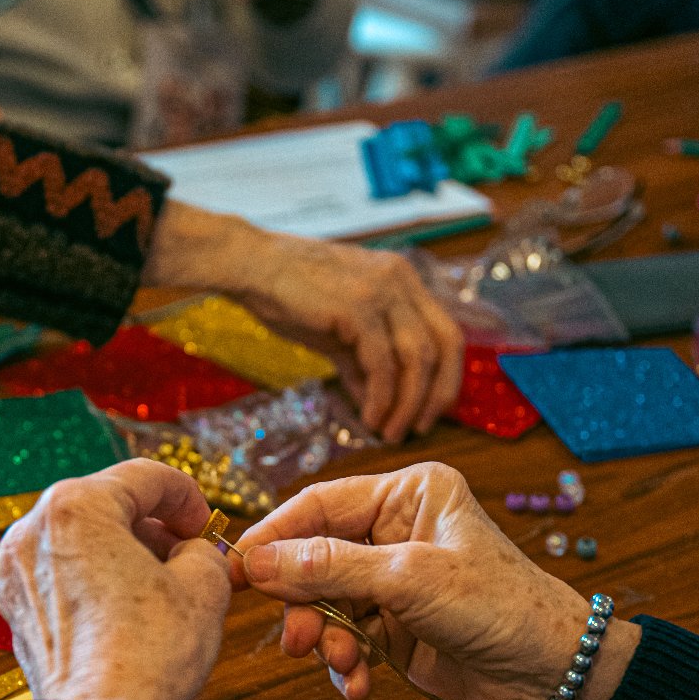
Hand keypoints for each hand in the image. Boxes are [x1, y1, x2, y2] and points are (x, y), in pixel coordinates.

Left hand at [0, 460, 230, 699]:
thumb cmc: (148, 658)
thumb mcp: (205, 586)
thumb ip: (202, 549)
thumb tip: (190, 552)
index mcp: (76, 507)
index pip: (143, 478)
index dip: (186, 496)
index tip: (204, 523)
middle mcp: (33, 531)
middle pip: (104, 504)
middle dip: (150, 523)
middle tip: (186, 550)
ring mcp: (16, 573)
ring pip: (79, 541)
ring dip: (122, 552)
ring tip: (161, 583)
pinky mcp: (16, 612)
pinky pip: (61, 578)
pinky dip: (94, 582)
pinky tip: (128, 610)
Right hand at [141, 202, 462, 441]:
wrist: (251, 266)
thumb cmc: (289, 295)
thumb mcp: (337, 331)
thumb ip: (362, 363)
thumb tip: (375, 404)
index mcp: (403, 279)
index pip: (447, 331)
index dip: (447, 377)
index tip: (430, 412)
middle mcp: (402, 280)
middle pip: (446, 344)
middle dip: (437, 395)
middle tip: (419, 429)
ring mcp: (383, 291)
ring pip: (418, 358)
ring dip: (407, 404)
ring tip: (389, 432)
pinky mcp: (358, 307)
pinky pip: (382, 364)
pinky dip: (380, 398)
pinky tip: (369, 418)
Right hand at [230, 464, 638, 699]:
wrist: (550, 676)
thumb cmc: (499, 607)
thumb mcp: (409, 580)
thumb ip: (329, 568)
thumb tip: (256, 563)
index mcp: (407, 494)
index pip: (320, 504)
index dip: (276, 536)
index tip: (237, 571)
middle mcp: (395, 531)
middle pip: (313, 558)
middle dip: (300, 602)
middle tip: (293, 638)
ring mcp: (392, 582)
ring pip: (323, 604)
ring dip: (322, 638)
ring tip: (337, 662)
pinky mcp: (393, 627)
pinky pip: (344, 638)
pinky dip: (343, 663)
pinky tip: (358, 684)